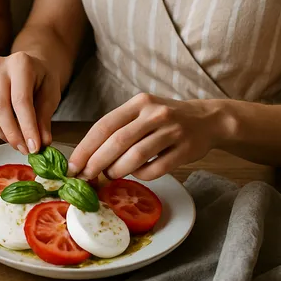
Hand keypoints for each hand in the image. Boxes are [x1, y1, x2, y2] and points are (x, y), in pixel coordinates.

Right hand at [0, 52, 60, 154]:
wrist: (30, 66)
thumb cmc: (43, 79)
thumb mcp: (52, 94)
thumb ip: (45, 118)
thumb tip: (42, 142)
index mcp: (20, 63)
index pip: (20, 99)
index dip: (27, 126)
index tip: (34, 146)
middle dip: (13, 133)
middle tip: (26, 149)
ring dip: (3, 134)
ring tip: (20, 142)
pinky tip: (10, 132)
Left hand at [67, 93, 228, 180]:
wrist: (208, 119)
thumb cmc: (165, 120)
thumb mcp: (142, 113)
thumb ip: (119, 129)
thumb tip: (88, 158)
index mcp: (138, 103)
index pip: (104, 125)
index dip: (85, 148)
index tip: (72, 166)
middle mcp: (154, 114)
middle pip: (117, 141)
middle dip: (96, 162)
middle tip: (85, 177)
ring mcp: (172, 131)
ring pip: (136, 156)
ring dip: (118, 170)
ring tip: (110, 176)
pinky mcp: (185, 149)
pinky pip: (156, 168)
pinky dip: (141, 175)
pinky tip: (137, 174)